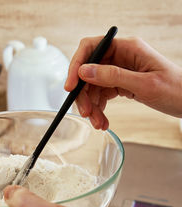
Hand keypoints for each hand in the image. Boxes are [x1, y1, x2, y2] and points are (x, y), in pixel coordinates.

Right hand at [64, 37, 181, 129]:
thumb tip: (84, 71)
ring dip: (92, 106)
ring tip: (98, 123)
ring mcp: (120, 69)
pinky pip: (102, 94)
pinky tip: (102, 120)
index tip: (70, 86)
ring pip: (93, 86)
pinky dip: (99, 108)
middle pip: (89, 71)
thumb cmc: (177, 89)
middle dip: (84, 94)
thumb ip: (112, 76)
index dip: (76, 65)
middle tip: (85, 112)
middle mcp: (121, 56)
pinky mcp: (121, 82)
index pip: (90, 48)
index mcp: (127, 48)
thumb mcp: (144, 84)